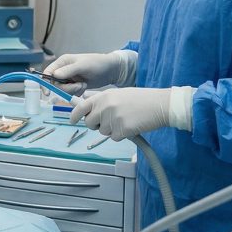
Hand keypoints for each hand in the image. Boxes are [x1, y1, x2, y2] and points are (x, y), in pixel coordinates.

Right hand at [43, 50, 138, 95]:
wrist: (111, 70)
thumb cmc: (98, 63)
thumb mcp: (83, 66)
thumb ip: (68, 70)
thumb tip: (54, 75)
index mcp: (62, 62)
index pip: (47, 73)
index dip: (45, 83)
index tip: (47, 93)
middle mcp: (63, 70)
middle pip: (55, 84)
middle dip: (67, 88)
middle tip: (79, 86)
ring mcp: (69, 78)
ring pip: (63, 90)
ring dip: (73, 90)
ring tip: (84, 85)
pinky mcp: (75, 85)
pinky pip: (70, 93)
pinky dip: (77, 93)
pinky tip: (84, 87)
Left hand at [71, 86, 194, 140]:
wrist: (160, 104)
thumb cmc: (140, 99)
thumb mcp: (118, 93)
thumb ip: (101, 100)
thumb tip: (83, 105)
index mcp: (103, 97)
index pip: (81, 107)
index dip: (74, 115)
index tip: (72, 120)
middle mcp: (105, 107)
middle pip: (89, 123)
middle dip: (96, 125)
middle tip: (109, 121)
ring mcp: (113, 119)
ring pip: (103, 132)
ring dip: (111, 129)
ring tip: (125, 120)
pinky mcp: (122, 130)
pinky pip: (114, 137)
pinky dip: (121, 135)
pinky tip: (131, 126)